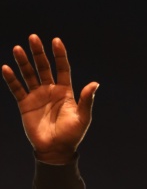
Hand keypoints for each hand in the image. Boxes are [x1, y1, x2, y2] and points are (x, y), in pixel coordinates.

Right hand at [2, 34, 97, 162]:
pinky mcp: (25, 104)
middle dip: (38, 53)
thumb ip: (86, 100)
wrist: (56, 150)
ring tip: (17, 49)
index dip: (59, 55)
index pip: (62, 68)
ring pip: (29, 74)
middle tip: (33, 38)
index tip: (56, 41)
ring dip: (23, 62)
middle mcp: (50, 90)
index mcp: (65, 92)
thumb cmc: (72, 135)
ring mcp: (37, 96)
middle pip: (43, 67)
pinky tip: (6, 68)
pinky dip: (11, 79)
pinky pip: (17, 89)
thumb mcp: (82, 118)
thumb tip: (95, 83)